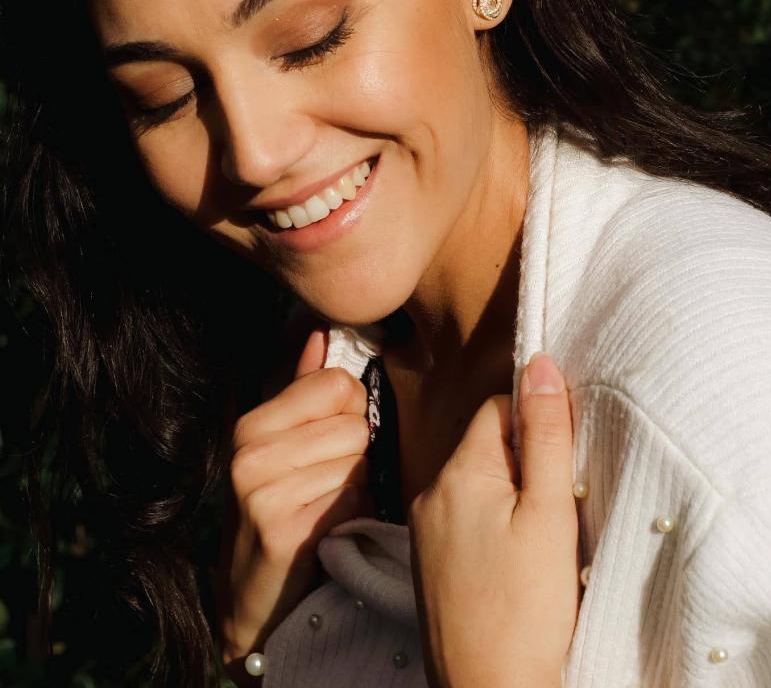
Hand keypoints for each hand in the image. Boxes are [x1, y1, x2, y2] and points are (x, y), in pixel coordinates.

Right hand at [213, 323, 375, 683]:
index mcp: (252, 425)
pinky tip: (326, 528)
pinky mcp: (283, 528)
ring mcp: (262, 491)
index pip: (336, 383)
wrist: (256, 600)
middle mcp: (250, 452)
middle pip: (352, 421)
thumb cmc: (283, 512)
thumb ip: (305, 388)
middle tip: (325, 483)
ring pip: (357, 458)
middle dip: (354, 453)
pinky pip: (352, 496)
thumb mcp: (286, 446)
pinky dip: (351, 513)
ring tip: (324, 505)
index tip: (330, 441)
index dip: (349, 410)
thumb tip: (321, 333)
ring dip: (354, 485)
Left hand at [407, 352, 579, 687]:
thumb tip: (538, 362)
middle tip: (557, 510)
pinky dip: (494, 526)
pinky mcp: (430, 564)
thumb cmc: (527, 610)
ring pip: (478, 483)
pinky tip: (517, 565)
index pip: (498, 408)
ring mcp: (425, 530)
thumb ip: (545, 435)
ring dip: (512, 496)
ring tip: (540, 543)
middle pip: (487, 446)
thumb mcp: (549, 514)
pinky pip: (466, 519)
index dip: (536, 423)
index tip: (564, 460)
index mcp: (456, 474)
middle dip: (526, 463)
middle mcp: (430, 494)